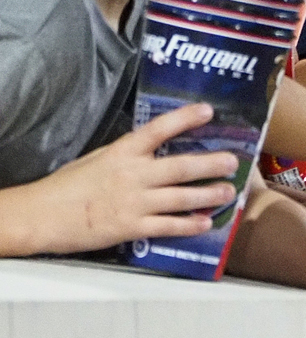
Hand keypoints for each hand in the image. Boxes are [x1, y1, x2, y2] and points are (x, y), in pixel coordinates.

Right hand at [1, 104, 240, 254]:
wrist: (42, 215)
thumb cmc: (69, 185)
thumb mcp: (98, 158)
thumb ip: (128, 154)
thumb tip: (156, 148)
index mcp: (122, 152)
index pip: (157, 129)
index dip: (184, 118)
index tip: (207, 110)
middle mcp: (133, 174)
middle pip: (180, 167)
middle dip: (211, 163)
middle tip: (233, 161)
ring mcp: (134, 202)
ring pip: (181, 197)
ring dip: (209, 194)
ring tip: (228, 191)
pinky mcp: (131, 227)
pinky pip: (167, 226)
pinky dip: (189, 224)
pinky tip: (205, 223)